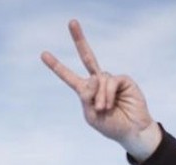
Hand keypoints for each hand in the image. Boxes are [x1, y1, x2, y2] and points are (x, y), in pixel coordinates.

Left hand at [41, 19, 161, 159]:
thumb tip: (93, 76)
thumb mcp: (91, 116)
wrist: (132, 131)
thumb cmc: (111, 126)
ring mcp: (110, 79)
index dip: (57, 66)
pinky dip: (107, 93)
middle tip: (72, 22)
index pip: (69, 76)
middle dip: (79, 39)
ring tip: (104, 109)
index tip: (43, 54)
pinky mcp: (123, 80)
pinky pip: (109, 81)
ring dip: (99, 97)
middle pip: (87, 57)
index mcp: (86, 92)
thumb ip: (86, 98)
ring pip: (98, 79)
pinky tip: (110, 104)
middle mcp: (98, 82)